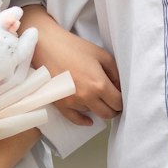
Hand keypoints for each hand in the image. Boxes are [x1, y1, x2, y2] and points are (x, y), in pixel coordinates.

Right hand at [25, 8, 121, 125]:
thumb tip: (120, 87)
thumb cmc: (74, 47)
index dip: (122, 100)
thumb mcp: (101, 55)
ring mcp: (72, 103)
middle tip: (113, 101)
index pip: (118, 102)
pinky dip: (84, 120)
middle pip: (107, 113)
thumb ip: (115, 73)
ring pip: (92, 113)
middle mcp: (87, 97)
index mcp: (99, 84)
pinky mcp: (60, 104)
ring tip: (95, 96)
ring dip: (97, 107)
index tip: (121, 96)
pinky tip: (89, 120)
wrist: (45, 46)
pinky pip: (75, 119)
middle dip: (113, 108)